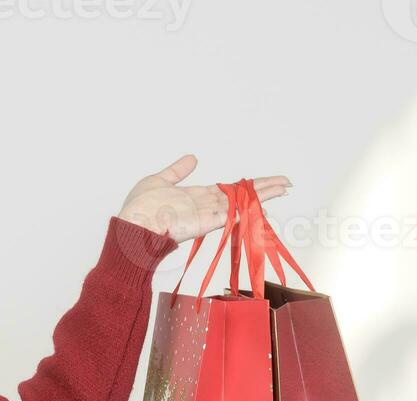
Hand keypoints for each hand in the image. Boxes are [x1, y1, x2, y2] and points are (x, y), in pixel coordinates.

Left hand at [117, 154, 290, 243]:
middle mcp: (204, 207)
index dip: (247, 185)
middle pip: (240, 196)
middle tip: (286, 183)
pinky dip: (245, 211)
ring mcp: (205, 216)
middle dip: (263, 189)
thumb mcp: (159, 180)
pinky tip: (262, 206)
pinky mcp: (203, 224)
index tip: (265, 181)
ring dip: (262, 197)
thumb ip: (177, 171)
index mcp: (195, 197)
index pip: (227, 190)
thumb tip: (192, 158)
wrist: (130, 226)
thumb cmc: (138, 209)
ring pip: (240, 204)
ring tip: (283, 189)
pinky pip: (229, 216)